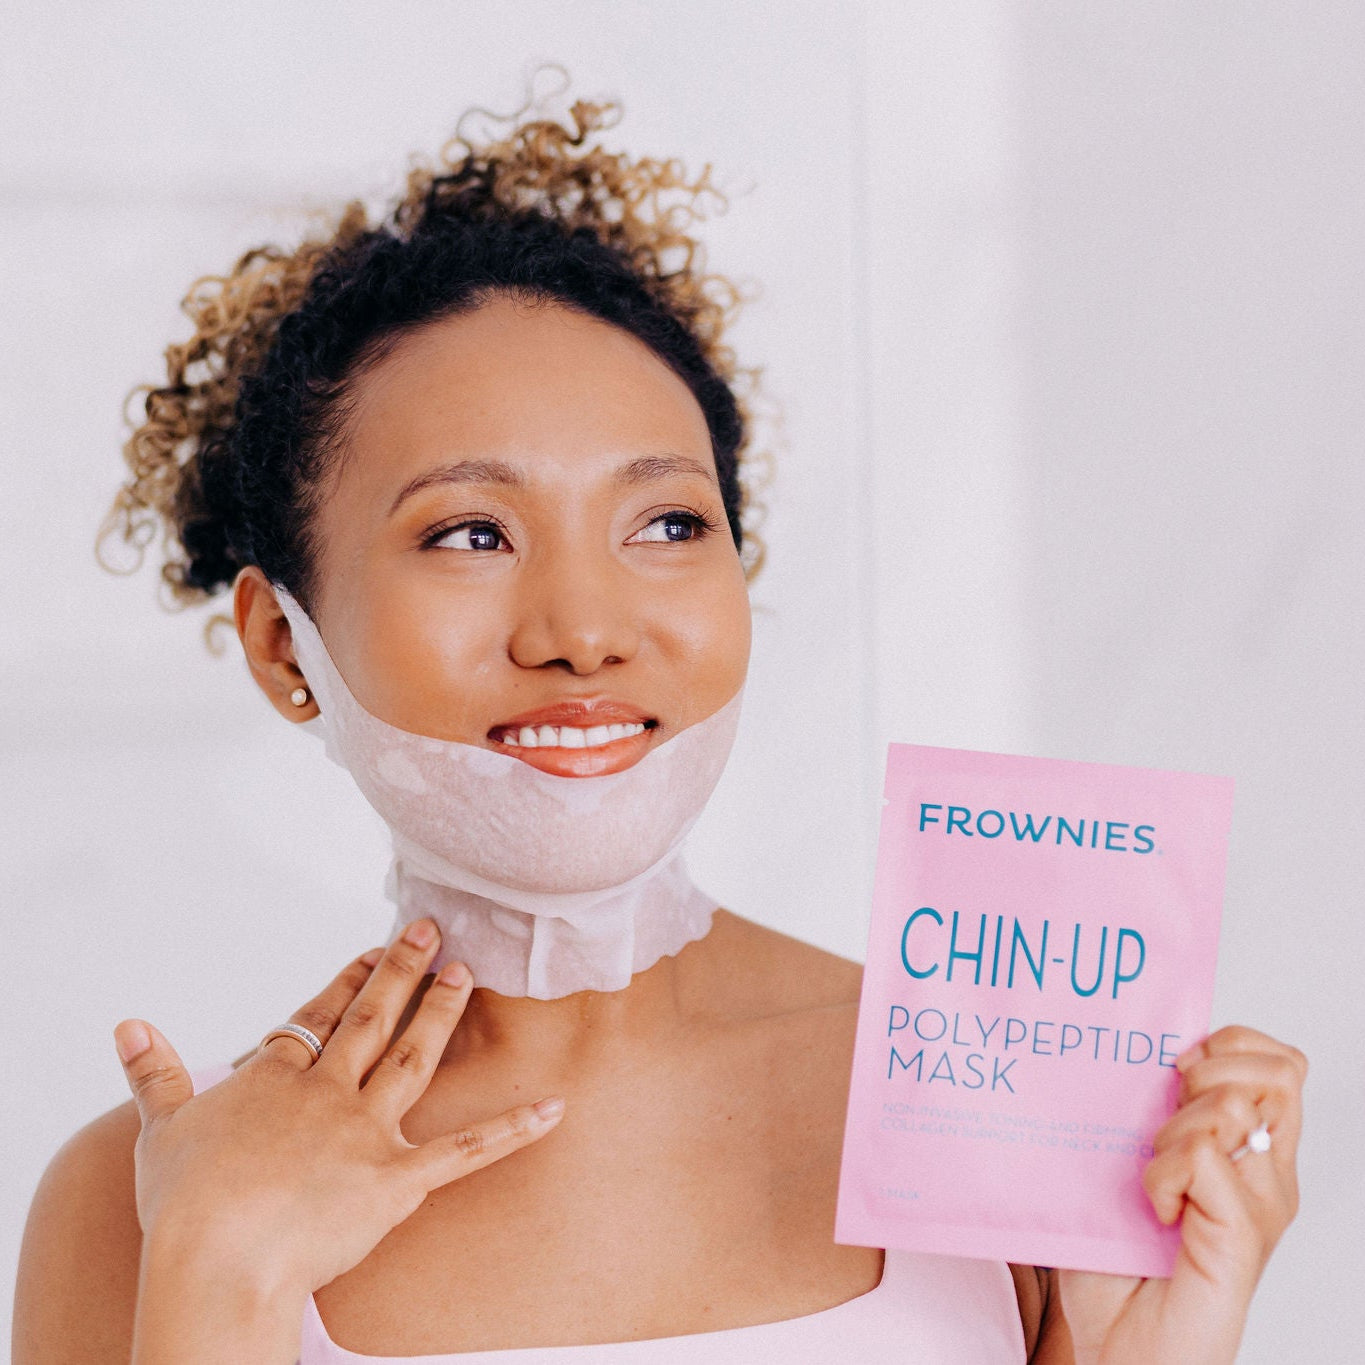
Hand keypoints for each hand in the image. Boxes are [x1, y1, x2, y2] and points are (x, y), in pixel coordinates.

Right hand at [113, 919, 563, 1302]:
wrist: (214, 1258)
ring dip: (442, 1016)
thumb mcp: (159, 1127)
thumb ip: (153, 1072)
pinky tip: (553, 1108)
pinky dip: (513, 1130)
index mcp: (276, 1077)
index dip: (352, 979)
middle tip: (436, 929)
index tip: (378, 948)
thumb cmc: (182, 1202)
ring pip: (414, 1060)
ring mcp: (365, 1131)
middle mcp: (327, 1092)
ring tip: (469, 974)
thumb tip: (127, 1026)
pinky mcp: (396, 1178)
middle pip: (372, 1020)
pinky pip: (465, 1150)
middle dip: (405, 971)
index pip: (321, 1014)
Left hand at [1056, 1025, 1305, 1363]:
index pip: (1276, 1060)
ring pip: (1232, 1106)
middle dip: (1208, 1070)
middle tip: (1165, 1118)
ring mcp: (1261, 1205)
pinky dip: (1163, 1173)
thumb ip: (1139, 1113)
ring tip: (1154, 1175)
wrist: (1120, 1350)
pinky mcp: (1244, 1238)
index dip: (1228, 1043)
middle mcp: (1267, 1174)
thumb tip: (1119, 1045)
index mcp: (1245, 1150)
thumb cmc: (1117, 1263)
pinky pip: (1205, 1158)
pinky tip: (1154, 1210)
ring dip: (1174, 1126)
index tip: (1176, 1068)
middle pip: (1276, 1071)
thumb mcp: (1122, 1166)